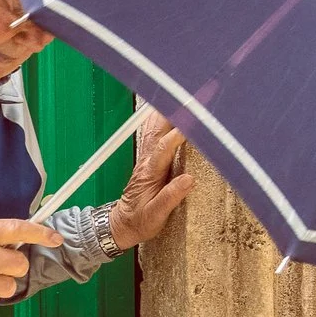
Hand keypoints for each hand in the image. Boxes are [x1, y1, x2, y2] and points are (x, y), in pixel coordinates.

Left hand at [108, 109, 195, 249]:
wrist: (122, 224)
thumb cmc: (140, 221)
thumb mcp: (156, 216)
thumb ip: (170, 197)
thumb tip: (189, 179)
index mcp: (150, 173)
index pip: (164, 148)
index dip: (177, 135)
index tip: (193, 124)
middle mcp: (147, 161)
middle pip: (159, 129)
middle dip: (174, 111)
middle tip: (192, 96)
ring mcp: (147, 158)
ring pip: (155, 127)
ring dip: (168, 109)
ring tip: (183, 92)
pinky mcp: (150, 158)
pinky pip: (156, 132)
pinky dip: (163, 117)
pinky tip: (169, 106)